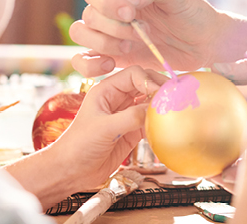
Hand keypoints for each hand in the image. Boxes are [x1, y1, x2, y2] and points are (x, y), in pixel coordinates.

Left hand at [47, 66, 167, 188]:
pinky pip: (149, 121)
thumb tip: (154, 110)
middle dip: (159, 89)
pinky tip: (166, 125)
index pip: (134, 74)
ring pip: (149, 103)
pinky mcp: (131, 132)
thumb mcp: (104, 129)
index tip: (162, 92)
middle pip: (144, 85)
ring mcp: (125, 115)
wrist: (71, 171)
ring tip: (175, 109)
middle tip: (175, 97)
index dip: (149, 80)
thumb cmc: (78, 146)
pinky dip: (159, 122)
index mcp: (106, 91)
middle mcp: (117, 100)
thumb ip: (129, 117)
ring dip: (161, 106)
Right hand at [69, 0, 226, 75]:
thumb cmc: (190, 13)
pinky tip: (111, 65)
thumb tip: (126, 0)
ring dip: (104, 43)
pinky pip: (82, 61)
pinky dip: (90, 65)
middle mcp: (110, 8)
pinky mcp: (110, 56)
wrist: (203, 43)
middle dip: (114, 27)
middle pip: (88, 15)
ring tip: (131, 47)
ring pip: (81, 35)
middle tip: (142, 33)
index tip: (129, 13)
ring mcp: (108, 33)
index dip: (106, 2)